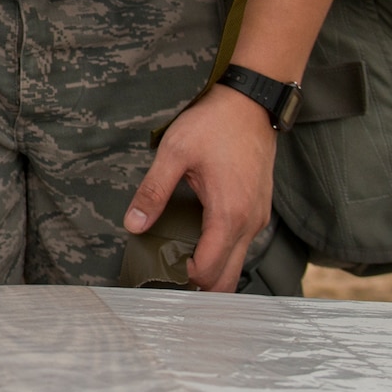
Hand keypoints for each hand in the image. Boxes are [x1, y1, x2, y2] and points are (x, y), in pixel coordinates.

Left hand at [123, 85, 276, 291]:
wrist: (251, 104)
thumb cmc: (214, 124)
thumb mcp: (174, 153)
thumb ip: (153, 192)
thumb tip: (132, 225)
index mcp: (228, 214)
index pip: (208, 270)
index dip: (182, 277)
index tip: (159, 272)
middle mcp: (249, 223)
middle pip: (226, 279)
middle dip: (199, 287)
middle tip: (167, 279)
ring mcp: (258, 218)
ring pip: (236, 263)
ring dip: (211, 271)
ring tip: (178, 262)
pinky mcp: (259, 210)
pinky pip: (241, 245)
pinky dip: (222, 254)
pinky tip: (198, 242)